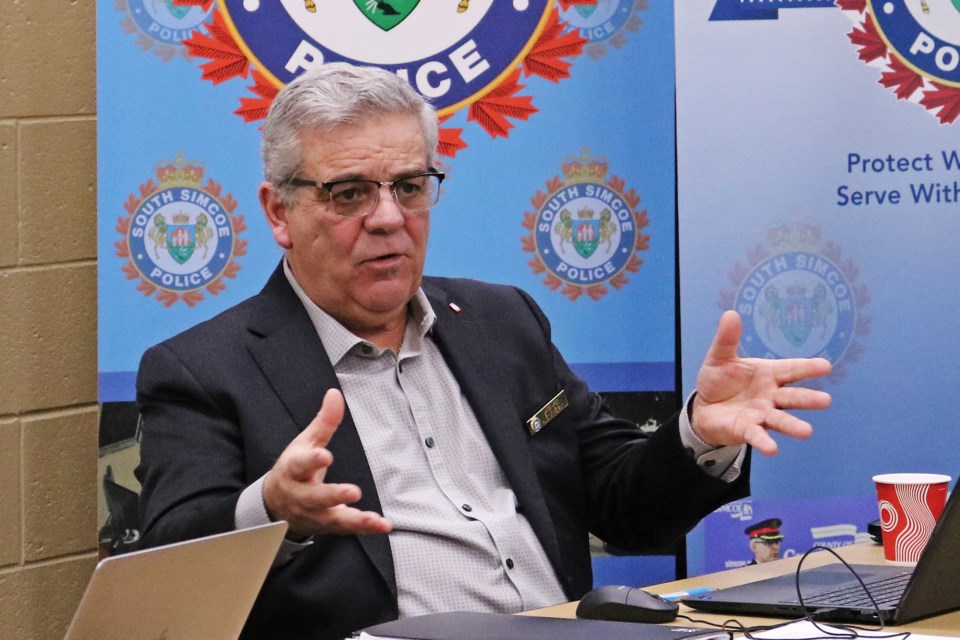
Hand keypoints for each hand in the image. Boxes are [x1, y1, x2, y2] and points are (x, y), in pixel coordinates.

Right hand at [262, 388, 392, 538]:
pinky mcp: (326, 525)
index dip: (312, 460)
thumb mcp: (305, 442)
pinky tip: (382, 525)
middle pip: (316, 497)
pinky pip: (345, 529)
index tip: (325, 456)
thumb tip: (335, 394)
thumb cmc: (294, 469)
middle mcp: (301, 495)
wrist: (274, 504)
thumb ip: (323, 421)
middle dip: (333, 495)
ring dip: (354, 519)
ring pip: (332, 518)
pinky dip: (364, 528)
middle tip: (353, 492)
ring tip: (373, 519)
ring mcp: (313, 514)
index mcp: (294, 470)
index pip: (300, 464)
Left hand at [691, 310, 831, 455]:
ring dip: (792, 425)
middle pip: (791, 396)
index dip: (807, 367)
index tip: (826, 366)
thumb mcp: (719, 357)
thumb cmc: (719, 381)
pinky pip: (757, 436)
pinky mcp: (747, 430)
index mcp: (768, 374)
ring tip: (806, 431)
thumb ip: (727, 339)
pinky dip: (764, 442)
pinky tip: (773, 449)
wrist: (704, 407)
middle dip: (807, 398)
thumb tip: (730, 314)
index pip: (790, 369)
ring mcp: (760, 414)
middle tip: (825, 400)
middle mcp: (770, 395)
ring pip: (780, 419)